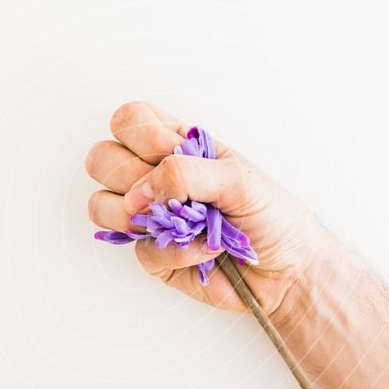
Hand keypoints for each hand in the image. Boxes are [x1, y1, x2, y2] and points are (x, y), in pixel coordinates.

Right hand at [85, 101, 329, 317]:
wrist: (287, 269)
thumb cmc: (271, 214)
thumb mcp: (237, 177)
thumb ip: (186, 172)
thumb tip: (140, 191)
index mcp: (175, 147)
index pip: (129, 120)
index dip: (139, 134)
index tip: (170, 153)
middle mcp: (155, 177)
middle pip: (101, 159)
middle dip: (132, 176)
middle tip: (175, 192)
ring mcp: (149, 217)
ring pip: (101, 206)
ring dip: (142, 216)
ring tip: (186, 223)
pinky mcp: (153, 254)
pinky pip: (139, 249)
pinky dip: (176, 251)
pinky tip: (204, 250)